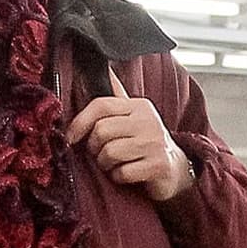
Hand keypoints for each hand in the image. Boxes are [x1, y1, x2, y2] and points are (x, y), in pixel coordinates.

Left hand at [68, 92, 191, 202]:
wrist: (175, 169)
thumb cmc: (146, 142)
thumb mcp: (134, 116)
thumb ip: (117, 96)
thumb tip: (104, 69)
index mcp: (138, 106)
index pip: (101, 105)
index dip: (80, 122)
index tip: (71, 137)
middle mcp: (148, 121)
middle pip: (101, 131)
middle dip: (94, 148)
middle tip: (101, 154)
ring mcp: (155, 143)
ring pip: (110, 153)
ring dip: (106, 164)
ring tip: (115, 164)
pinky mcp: (158, 165)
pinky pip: (122, 173)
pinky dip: (118, 177)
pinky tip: (127, 174)